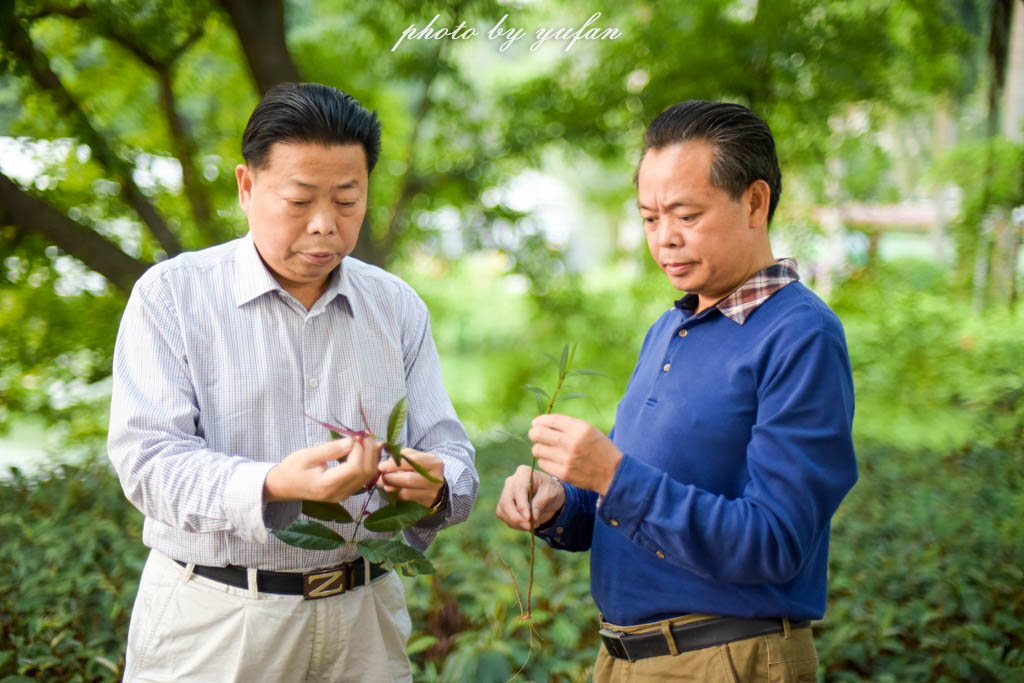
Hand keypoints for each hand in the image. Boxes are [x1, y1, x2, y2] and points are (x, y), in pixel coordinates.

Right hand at [263, 436, 380, 502]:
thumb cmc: (292, 468)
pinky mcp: (345, 492)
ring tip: (367, 439)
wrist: (283, 486)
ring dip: (372, 456)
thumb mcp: (306, 455)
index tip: (354, 435)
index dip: (359, 450)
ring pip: (368, 476)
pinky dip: (368, 462)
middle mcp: (338, 493)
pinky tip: (366, 449)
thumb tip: (352, 441)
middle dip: (369, 451)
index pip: (354, 468)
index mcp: (326, 485)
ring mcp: (343, 495)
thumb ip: (330, 449)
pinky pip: (364, 478)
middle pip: (365, 473)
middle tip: (364, 434)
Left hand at [377, 448, 444, 506]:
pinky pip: (404, 502)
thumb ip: (401, 456)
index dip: (395, 464)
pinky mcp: (424, 506)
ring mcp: (431, 494)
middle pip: (409, 479)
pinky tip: (393, 492)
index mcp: (434, 463)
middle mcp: (435, 479)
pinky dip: (395, 497)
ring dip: (391, 489)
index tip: (381, 466)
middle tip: (380, 477)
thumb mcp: (417, 458)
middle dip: (391, 478)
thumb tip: (383, 465)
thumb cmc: (422, 469)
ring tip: (385, 484)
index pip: (413, 461)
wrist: (435, 487)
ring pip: (405, 493)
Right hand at [496, 465, 565, 531]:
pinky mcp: (504, 503)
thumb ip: (541, 503)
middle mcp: (511, 481)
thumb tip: (532, 517)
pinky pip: (503, 515)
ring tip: (531, 525)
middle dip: (517, 517)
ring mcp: (505, 492)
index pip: (518, 490)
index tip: (529, 519)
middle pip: (506, 501)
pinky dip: (514, 523)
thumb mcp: (550, 494)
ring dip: (516, 522)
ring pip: (503, 510)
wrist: (548, 494)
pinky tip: (525, 524)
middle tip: (530, 526)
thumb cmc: (550, 490)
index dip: (522, 506)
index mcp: (523, 473)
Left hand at [528, 414, 622, 494]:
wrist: (612, 473)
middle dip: (534, 433)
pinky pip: (543, 464)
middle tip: (535, 434)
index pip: (552, 420)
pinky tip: (551, 460)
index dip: (540, 420)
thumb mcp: (589, 430)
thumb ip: (569, 426)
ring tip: (544, 449)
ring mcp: (566, 459)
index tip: (536, 423)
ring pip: (538, 449)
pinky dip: (544, 461)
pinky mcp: (563, 473)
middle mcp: (572, 442)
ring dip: (539, 448)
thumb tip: (542, 423)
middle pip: (539, 434)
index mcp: (580, 428)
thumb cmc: (600, 449)